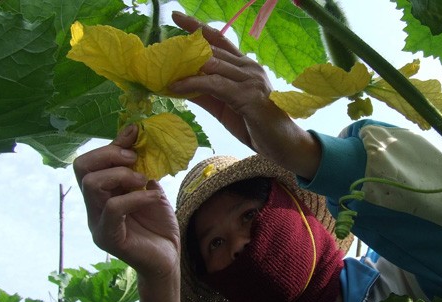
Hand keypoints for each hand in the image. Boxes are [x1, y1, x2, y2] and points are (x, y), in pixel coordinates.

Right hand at [74, 125, 182, 301]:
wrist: (168, 257)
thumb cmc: (158, 224)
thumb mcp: (149, 188)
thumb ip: (139, 166)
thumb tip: (134, 132)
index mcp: (101, 194)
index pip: (89, 161)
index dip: (111, 144)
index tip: (135, 133)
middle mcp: (93, 207)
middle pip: (81, 167)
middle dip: (110, 155)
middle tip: (135, 160)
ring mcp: (98, 223)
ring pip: (91, 185)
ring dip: (121, 174)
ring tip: (142, 180)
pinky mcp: (109, 238)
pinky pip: (113, 208)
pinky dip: (134, 197)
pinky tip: (150, 196)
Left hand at [170, 12, 321, 179]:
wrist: (283, 145)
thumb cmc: (256, 126)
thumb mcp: (225, 107)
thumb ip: (205, 93)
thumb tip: (179, 84)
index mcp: (245, 66)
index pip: (220, 40)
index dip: (198, 27)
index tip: (176, 17)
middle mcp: (249, 67)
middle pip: (211, 50)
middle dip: (183, 50)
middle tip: (158, 53)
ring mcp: (250, 79)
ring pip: (212, 64)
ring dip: (184, 68)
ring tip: (161, 71)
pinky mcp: (249, 95)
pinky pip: (214, 85)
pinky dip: (192, 84)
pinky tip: (175, 87)